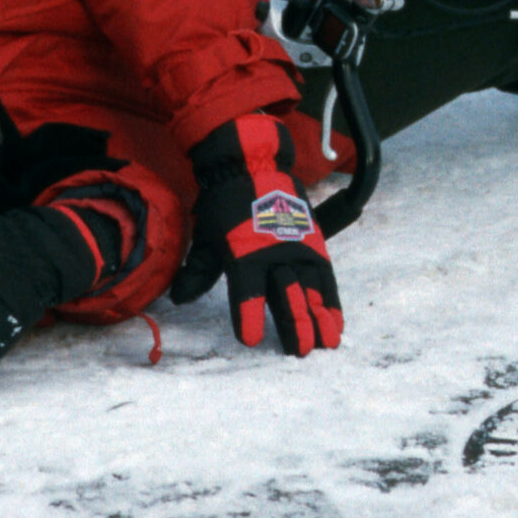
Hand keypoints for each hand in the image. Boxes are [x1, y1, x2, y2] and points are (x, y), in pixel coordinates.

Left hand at [168, 114, 342, 355]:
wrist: (251, 165)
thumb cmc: (224, 206)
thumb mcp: (206, 235)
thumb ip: (198, 270)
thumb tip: (180, 298)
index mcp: (245, 250)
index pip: (247, 288)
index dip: (248, 313)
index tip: (250, 339)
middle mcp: (275, 250)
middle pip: (286, 293)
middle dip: (294, 323)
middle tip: (299, 351)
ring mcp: (299, 247)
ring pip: (312, 288)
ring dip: (319, 317)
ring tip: (326, 344)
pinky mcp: (315, 244)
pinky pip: (326, 278)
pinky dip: (331, 302)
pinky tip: (336, 324)